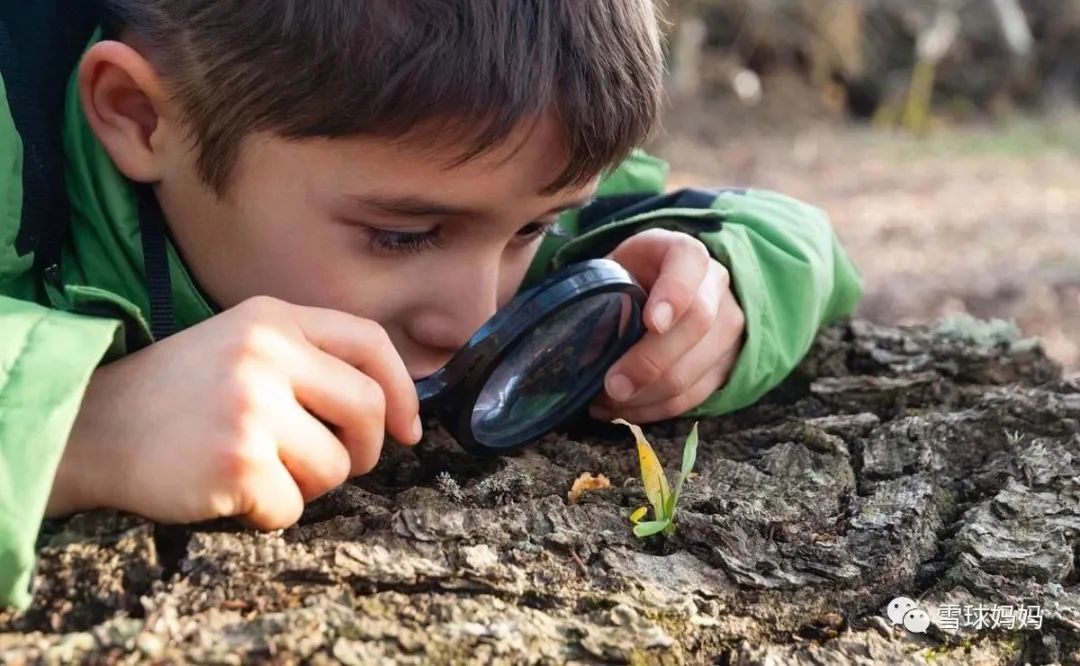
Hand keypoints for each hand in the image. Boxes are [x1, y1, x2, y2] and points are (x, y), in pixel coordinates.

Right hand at [47, 296, 420, 528]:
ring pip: (335, 467)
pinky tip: (231, 490)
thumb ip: (310, 362)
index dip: (402, 390)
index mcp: (273, 319)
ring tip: (261, 470)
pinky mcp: (237, 461)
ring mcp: (252, 407)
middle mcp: (266, 355)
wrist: (92, 426)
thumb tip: (393, 414)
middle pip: (367, 409)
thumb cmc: (179, 394)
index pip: (370, 343)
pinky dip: (269, 513)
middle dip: (363, 449)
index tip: (407, 430)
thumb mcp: (243, 346)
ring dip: (308, 485)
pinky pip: (292, 507)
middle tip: (335, 464)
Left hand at [591, 229, 744, 422]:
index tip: (651, 323)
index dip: (673, 293)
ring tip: (605, 402)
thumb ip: (599, 296)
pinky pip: (693, 396)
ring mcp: (727, 325)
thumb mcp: (611, 270)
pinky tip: (621, 411)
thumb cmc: (628, 279)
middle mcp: (715, 284)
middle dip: (650, 362)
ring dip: (646, 395)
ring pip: (695, 369)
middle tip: (612, 385)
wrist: (660, 289)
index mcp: (684, 252)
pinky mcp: (726, 364)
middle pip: (697, 324)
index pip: (689, 261)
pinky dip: (653, 410)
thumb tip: (583, 352)